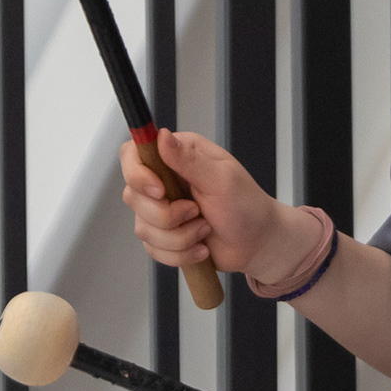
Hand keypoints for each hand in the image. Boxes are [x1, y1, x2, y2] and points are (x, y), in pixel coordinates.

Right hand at [119, 128, 305, 283]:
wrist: (258, 243)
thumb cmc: (247, 206)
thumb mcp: (222, 179)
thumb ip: (189, 160)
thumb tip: (162, 136)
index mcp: (177, 155)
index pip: (132, 155)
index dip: (137, 175)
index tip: (160, 191)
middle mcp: (164, 180)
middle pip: (133, 196)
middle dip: (167, 215)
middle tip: (198, 212)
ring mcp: (161, 209)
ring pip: (143, 228)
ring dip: (179, 237)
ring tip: (205, 229)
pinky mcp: (163, 235)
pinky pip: (153, 250)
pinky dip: (180, 253)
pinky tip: (201, 247)